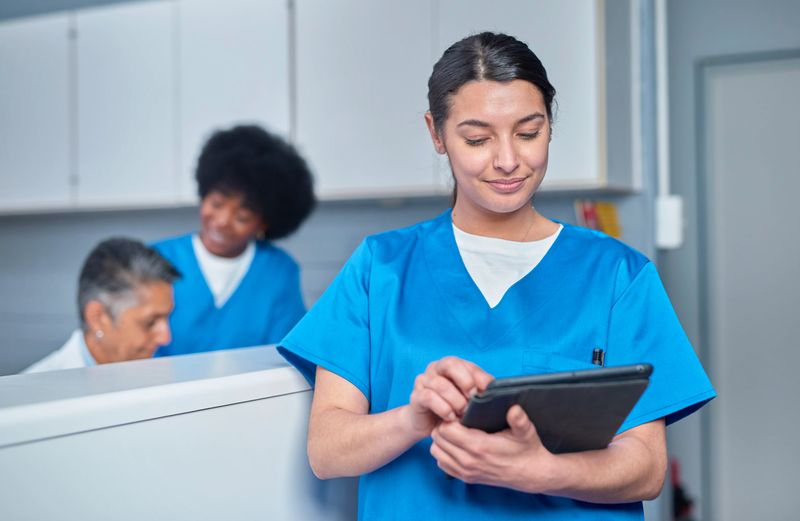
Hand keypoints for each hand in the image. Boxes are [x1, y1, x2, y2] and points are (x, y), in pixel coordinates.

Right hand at [406, 357, 492, 437]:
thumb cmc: (451, 410)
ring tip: (462, 413)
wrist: (426, 425)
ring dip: (455, 400)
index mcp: (451, 366)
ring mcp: (423, 381)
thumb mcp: (467, 400)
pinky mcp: (416, 396)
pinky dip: (442, 408)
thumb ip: (478, 392)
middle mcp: (435, 369)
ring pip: (439, 383)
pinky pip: (428, 397)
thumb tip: (496, 392)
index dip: (479, 376)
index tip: (488, 390)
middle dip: (465, 381)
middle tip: (473, 398)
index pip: (467, 364)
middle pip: (450, 364)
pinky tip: (450, 418)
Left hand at [430, 405, 556, 491]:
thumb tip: (514, 409)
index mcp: (480, 447)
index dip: (449, 416)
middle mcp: (469, 461)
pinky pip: (442, 463)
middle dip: (443, 425)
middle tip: (454, 418)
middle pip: (438, 438)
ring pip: (436, 451)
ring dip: (441, 439)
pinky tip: (455, 444)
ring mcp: (466, 471)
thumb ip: (519, 420)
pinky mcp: (466, 478)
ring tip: (454, 430)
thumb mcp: (526, 432)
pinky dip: (444, 452)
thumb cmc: (526, 449)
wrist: (531, 474)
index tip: (458, 411)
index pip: (446, 429)